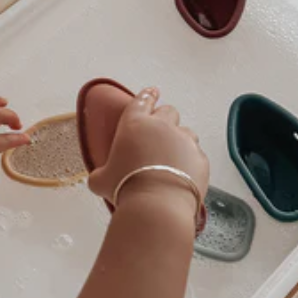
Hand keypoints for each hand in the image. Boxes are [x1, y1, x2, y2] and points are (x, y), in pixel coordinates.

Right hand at [89, 88, 209, 212]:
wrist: (157, 205)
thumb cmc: (125, 188)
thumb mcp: (101, 181)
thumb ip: (100, 174)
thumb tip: (97, 179)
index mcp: (134, 124)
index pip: (141, 101)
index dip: (147, 95)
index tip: (152, 92)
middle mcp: (161, 126)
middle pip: (168, 111)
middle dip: (164, 119)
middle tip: (158, 133)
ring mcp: (184, 141)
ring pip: (186, 131)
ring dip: (179, 139)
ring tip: (171, 157)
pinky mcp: (199, 158)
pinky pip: (195, 154)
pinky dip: (189, 161)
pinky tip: (182, 174)